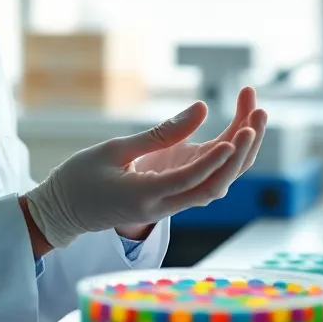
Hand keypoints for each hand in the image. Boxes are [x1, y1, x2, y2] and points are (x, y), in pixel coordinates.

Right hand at [22, 101, 248, 248]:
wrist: (64, 212)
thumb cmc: (80, 178)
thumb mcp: (114, 149)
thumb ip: (159, 134)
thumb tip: (201, 109)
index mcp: (145, 197)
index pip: (189, 180)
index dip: (215, 161)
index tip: (236, 137)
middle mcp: (164, 206)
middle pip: (214, 185)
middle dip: (241, 152)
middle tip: (258, 114)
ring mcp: (171, 204)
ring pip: (217, 183)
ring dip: (240, 151)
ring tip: (255, 111)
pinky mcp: (173, 196)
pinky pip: (207, 180)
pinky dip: (227, 156)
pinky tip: (240, 127)